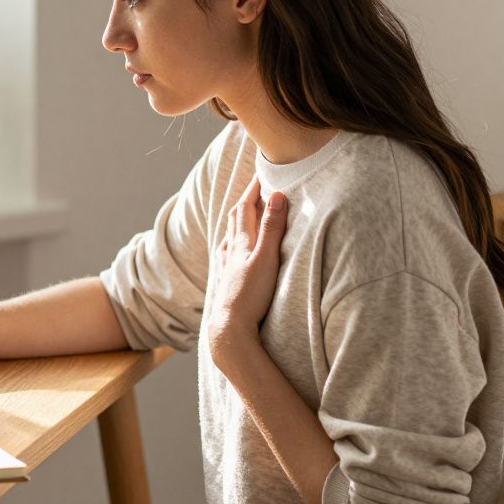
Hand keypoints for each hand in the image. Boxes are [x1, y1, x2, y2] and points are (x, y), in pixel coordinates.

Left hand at [207, 176, 287, 367]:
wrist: (229, 330)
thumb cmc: (249, 296)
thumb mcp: (266, 258)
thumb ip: (272, 228)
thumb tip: (277, 195)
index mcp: (239, 243)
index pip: (245, 207)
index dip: (253, 189)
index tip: (262, 173)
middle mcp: (229, 251)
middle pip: (235, 218)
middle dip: (246, 200)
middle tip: (256, 187)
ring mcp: (226, 267)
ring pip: (230, 236)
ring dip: (239, 221)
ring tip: (247, 214)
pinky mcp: (226, 283)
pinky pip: (227, 255)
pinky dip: (233, 243)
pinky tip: (233, 251)